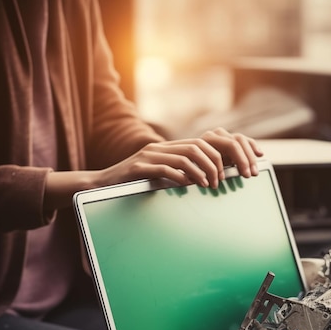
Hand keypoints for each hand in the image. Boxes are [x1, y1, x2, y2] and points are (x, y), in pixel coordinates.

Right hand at [96, 127, 262, 188]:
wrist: (103, 185)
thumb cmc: (135, 184)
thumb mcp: (161, 176)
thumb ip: (180, 173)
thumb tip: (206, 179)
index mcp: (167, 148)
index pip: (201, 144)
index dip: (218, 156)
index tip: (227, 172)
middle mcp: (159, 148)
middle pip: (196, 147)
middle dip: (213, 164)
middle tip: (220, 181)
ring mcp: (148, 156)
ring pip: (184, 157)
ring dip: (200, 172)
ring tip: (208, 185)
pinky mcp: (139, 167)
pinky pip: (164, 168)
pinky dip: (179, 176)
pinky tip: (187, 185)